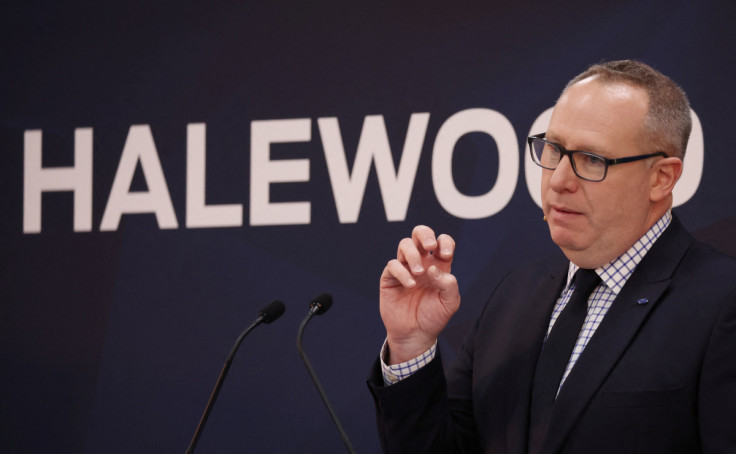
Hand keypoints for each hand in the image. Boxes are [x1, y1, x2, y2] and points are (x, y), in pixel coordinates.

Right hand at [379, 225, 460, 363]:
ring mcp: (405, 268)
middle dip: (425, 234)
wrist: (415, 335)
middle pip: (420, 233)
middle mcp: (422, 263)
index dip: (445, 242)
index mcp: (438, 265)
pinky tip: (409, 285)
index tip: (446, 255)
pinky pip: (393, 264)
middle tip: (430, 247)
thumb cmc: (434, 317)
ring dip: (413, 255)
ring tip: (419, 273)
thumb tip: (433, 268)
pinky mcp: (390, 278)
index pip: (442, 242)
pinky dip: (402, 272)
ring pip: (405, 244)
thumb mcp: (450, 303)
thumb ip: (449, 284)